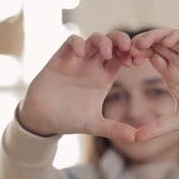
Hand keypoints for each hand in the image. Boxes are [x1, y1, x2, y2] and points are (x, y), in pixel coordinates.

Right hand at [18, 31, 136, 141]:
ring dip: (102, 40)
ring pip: (93, 39)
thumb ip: (115, 129)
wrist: (42, 120)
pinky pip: (71, 42)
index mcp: (104, 77)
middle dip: (120, 39)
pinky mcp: (60, 59)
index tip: (136, 61)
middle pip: (111, 42)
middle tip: (126, 47)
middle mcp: (92, 66)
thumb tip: (137, 139)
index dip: (131, 54)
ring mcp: (77, 61)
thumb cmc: (68, 119)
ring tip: (106, 53)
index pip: (122, 56)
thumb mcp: (94, 125)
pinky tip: (80, 53)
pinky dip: (77, 43)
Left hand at [129, 29, 178, 140]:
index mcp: (171, 73)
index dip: (134, 56)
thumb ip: (158, 127)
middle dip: (138, 44)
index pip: (148, 56)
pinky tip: (164, 41)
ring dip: (152, 37)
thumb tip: (135, 139)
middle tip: (125, 51)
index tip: (123, 64)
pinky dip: (174, 35)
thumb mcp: (178, 121)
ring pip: (167, 36)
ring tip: (139, 45)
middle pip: (154, 43)